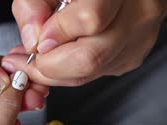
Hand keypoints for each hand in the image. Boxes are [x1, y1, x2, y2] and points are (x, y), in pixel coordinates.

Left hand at [2, 0, 166, 85]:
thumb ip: (33, 6)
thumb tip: (33, 42)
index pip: (89, 19)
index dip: (57, 34)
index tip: (37, 39)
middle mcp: (136, 15)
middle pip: (90, 59)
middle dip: (50, 65)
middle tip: (28, 58)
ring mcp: (137, 40)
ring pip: (90, 74)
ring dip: (56, 71)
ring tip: (38, 56)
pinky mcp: (131, 57)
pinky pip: (94, 74)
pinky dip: (70, 70)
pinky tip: (61, 54)